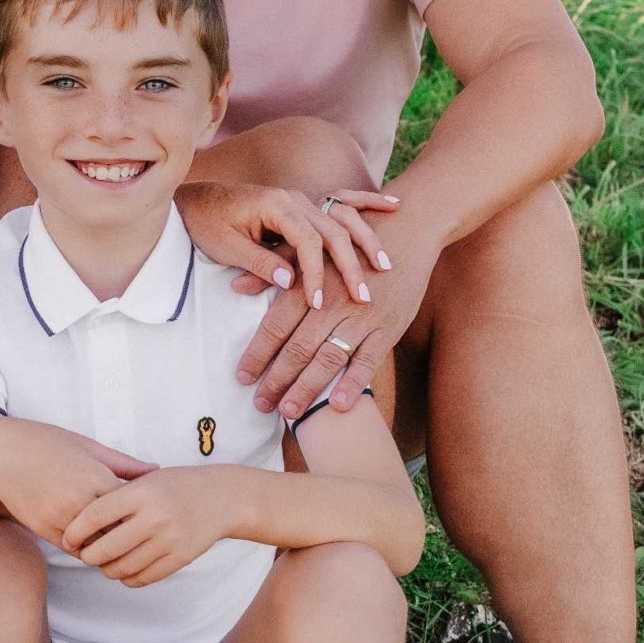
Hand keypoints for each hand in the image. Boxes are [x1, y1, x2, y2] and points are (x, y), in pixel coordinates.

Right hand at [0, 419, 154, 547]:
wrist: (0, 454)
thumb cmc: (47, 443)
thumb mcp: (88, 446)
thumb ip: (124, 463)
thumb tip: (156, 469)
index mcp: (96, 477)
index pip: (132, 508)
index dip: (141, 513)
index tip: (147, 512)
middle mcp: (80, 500)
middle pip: (117, 531)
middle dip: (128, 534)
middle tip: (138, 534)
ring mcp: (60, 516)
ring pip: (96, 545)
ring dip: (106, 545)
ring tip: (116, 540)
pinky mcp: (44, 528)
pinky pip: (73, 548)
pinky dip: (84, 546)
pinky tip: (91, 539)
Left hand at [59, 468, 235, 587]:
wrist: (220, 498)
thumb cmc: (175, 485)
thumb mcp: (146, 480)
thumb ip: (116, 497)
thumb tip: (80, 522)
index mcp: (141, 493)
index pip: (96, 515)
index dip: (76, 530)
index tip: (67, 537)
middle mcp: (155, 516)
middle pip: (106, 548)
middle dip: (88, 556)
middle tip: (84, 554)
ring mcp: (169, 539)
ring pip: (123, 568)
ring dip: (107, 569)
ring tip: (104, 562)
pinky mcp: (180, 557)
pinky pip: (144, 577)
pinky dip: (128, 578)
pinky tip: (124, 569)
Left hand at [178, 178, 397, 309]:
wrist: (196, 200)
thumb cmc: (207, 225)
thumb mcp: (227, 246)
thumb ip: (259, 262)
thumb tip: (290, 281)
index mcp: (274, 205)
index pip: (305, 239)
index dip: (314, 272)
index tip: (319, 303)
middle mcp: (294, 199)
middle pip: (332, 230)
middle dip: (350, 265)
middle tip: (363, 298)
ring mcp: (304, 199)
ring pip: (344, 218)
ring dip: (367, 240)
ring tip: (386, 268)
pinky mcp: (308, 204)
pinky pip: (345, 201)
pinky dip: (370, 203)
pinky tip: (394, 206)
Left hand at [237, 217, 440, 421]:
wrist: (407, 230)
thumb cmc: (350, 242)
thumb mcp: (308, 248)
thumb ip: (273, 269)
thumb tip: (236, 286)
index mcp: (309, 283)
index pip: (276, 325)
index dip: (258, 353)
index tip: (242, 377)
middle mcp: (332, 303)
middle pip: (298, 348)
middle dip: (277, 380)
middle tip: (261, 405)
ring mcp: (361, 317)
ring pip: (328, 358)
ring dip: (307, 388)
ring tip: (289, 412)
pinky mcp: (388, 327)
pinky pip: (369, 360)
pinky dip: (353, 383)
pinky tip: (338, 406)